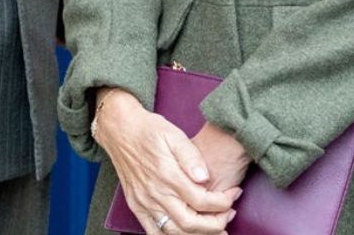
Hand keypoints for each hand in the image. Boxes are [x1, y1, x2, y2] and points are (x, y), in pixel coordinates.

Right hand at [92, 88, 239, 234]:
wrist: (119, 129)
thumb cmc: (148, 130)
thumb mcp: (173, 134)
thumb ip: (191, 156)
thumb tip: (205, 177)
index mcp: (167, 175)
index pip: (202, 201)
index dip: (224, 202)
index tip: (233, 194)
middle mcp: (155, 192)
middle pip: (191, 223)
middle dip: (216, 224)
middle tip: (228, 214)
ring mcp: (144, 201)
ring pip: (174, 231)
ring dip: (198, 234)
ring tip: (214, 229)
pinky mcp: (136, 205)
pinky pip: (153, 231)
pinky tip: (185, 233)